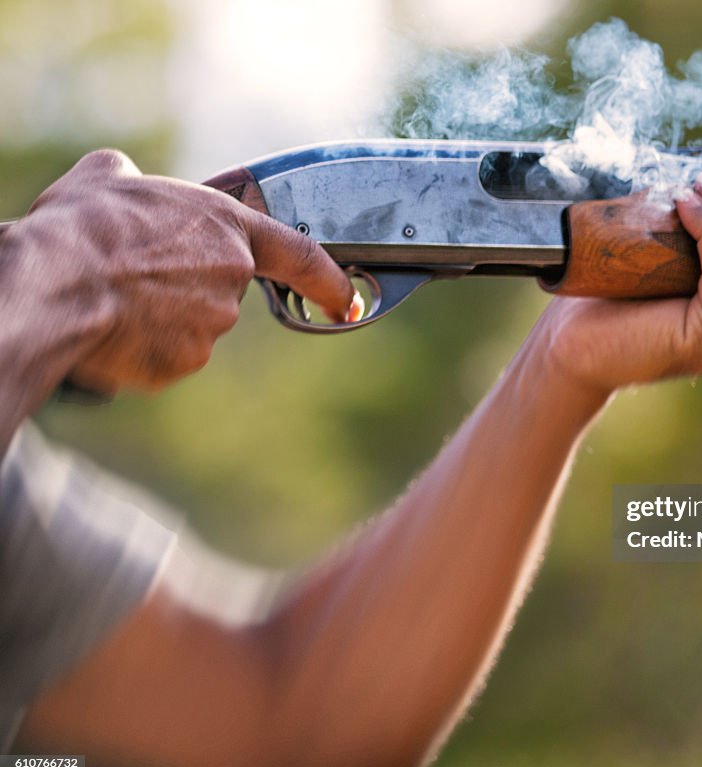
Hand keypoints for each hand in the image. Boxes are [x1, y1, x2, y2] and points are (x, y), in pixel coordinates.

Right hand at [6, 149, 357, 392]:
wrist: (56, 282)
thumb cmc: (83, 226)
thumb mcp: (106, 178)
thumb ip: (130, 176)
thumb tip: (121, 173)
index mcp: (227, 227)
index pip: (301, 255)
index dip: (331, 281)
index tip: (349, 301)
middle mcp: (231, 278)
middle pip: (220, 289)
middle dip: (183, 287)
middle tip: (133, 275)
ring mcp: (212, 325)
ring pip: (190, 324)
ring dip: (159, 315)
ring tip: (113, 295)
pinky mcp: (184, 363)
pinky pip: (166, 356)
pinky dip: (142, 346)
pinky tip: (112, 326)